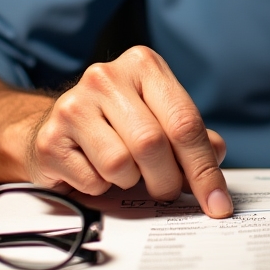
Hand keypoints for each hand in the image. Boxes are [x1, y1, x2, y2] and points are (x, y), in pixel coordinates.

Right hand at [26, 46, 232, 217]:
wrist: (58, 128)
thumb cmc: (118, 124)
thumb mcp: (160, 118)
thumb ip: (193, 137)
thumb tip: (217, 162)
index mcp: (144, 65)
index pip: (184, 121)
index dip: (204, 169)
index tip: (217, 203)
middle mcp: (107, 77)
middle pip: (153, 144)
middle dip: (167, 180)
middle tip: (166, 190)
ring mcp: (74, 105)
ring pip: (121, 164)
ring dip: (130, 181)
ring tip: (124, 169)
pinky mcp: (51, 138)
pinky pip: (92, 181)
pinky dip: (101, 187)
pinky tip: (95, 169)